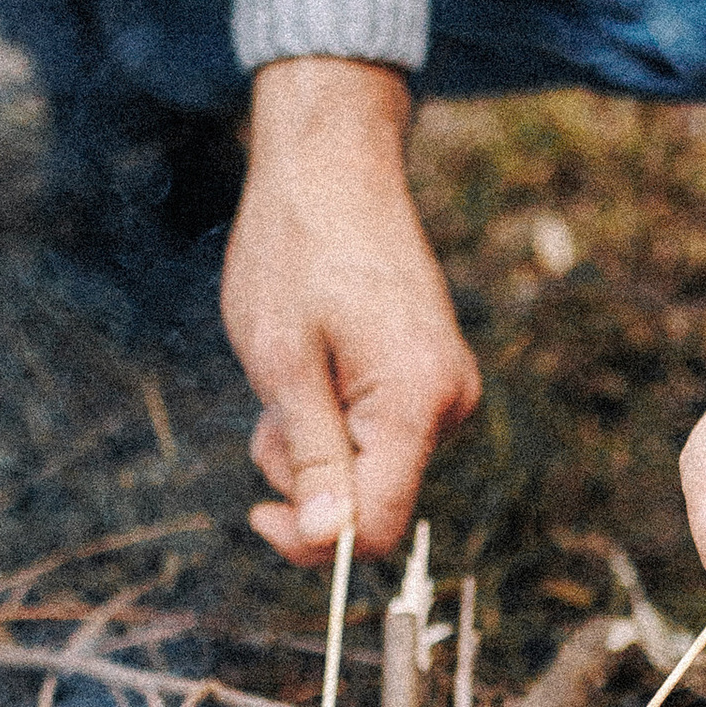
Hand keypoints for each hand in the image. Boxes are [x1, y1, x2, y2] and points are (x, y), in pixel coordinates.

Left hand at [225, 58, 481, 562]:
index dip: (315, 540)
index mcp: (416, 402)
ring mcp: (445, 388)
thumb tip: (331, 538)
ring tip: (287, 376)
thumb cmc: (297, 250)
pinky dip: (334, 419)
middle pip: (374, 499)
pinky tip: (313, 367)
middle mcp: (449, 402)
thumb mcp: (283, 362)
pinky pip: (380, 432)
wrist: (333, 166)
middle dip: (306, 477)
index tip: (256, 515)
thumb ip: (311, 457)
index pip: (378, 523)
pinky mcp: (431, 374)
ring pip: (371, 467)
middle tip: (266, 412)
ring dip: (314, 445)